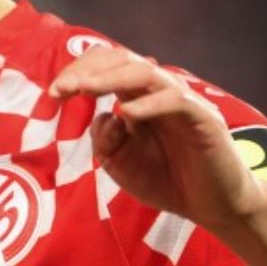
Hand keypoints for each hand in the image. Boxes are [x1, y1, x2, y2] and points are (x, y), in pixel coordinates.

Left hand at [49, 46, 266, 234]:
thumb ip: (105, 141)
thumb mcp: (121, 164)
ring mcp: (183, 101)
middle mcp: (158, 91)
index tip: (54, 93)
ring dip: (112, 78)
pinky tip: (127, 113)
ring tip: (85, 88)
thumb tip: (104, 115)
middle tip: (61, 88)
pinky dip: (150, 104)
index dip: (78, 72)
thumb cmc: (167, 179)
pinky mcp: (204, 118)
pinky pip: (176, 100)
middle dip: (88, 69)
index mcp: (137, 97)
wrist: (213, 206)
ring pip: (147, 73)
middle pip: (123, 59)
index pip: (106, 66)